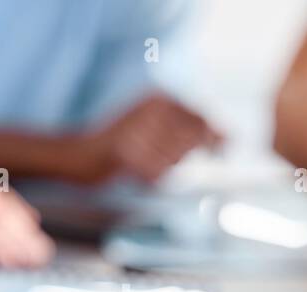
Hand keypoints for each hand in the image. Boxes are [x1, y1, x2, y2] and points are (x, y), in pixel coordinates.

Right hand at [81, 95, 221, 183]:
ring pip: (174, 161)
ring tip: (140, 160)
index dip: (214, 136)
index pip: (200, 118)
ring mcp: (136, 131)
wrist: (78, 155)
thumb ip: (192, 130)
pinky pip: (156, 175)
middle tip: (154, 155)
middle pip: (189, 142)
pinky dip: (150, 179)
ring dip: (162, 167)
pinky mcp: (125, 154)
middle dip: (181, 155)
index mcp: (158, 97)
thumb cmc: (123, 143)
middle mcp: (149, 110)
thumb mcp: (157, 126)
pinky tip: (135, 173)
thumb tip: (229, 137)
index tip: (223, 149)